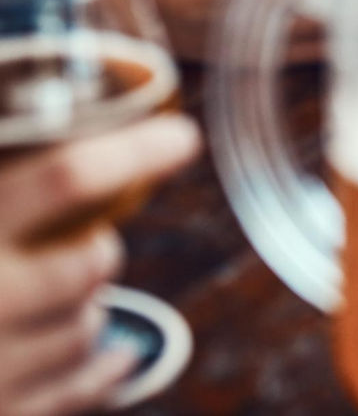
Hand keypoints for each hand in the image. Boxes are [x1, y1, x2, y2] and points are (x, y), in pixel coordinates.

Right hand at [0, 116, 199, 415]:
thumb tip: (23, 121)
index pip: (66, 179)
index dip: (133, 151)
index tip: (180, 136)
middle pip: (92, 262)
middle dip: (92, 250)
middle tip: (69, 244)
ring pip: (90, 327)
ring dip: (80, 311)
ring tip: (34, 303)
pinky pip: (84, 391)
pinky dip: (100, 369)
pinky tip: (110, 354)